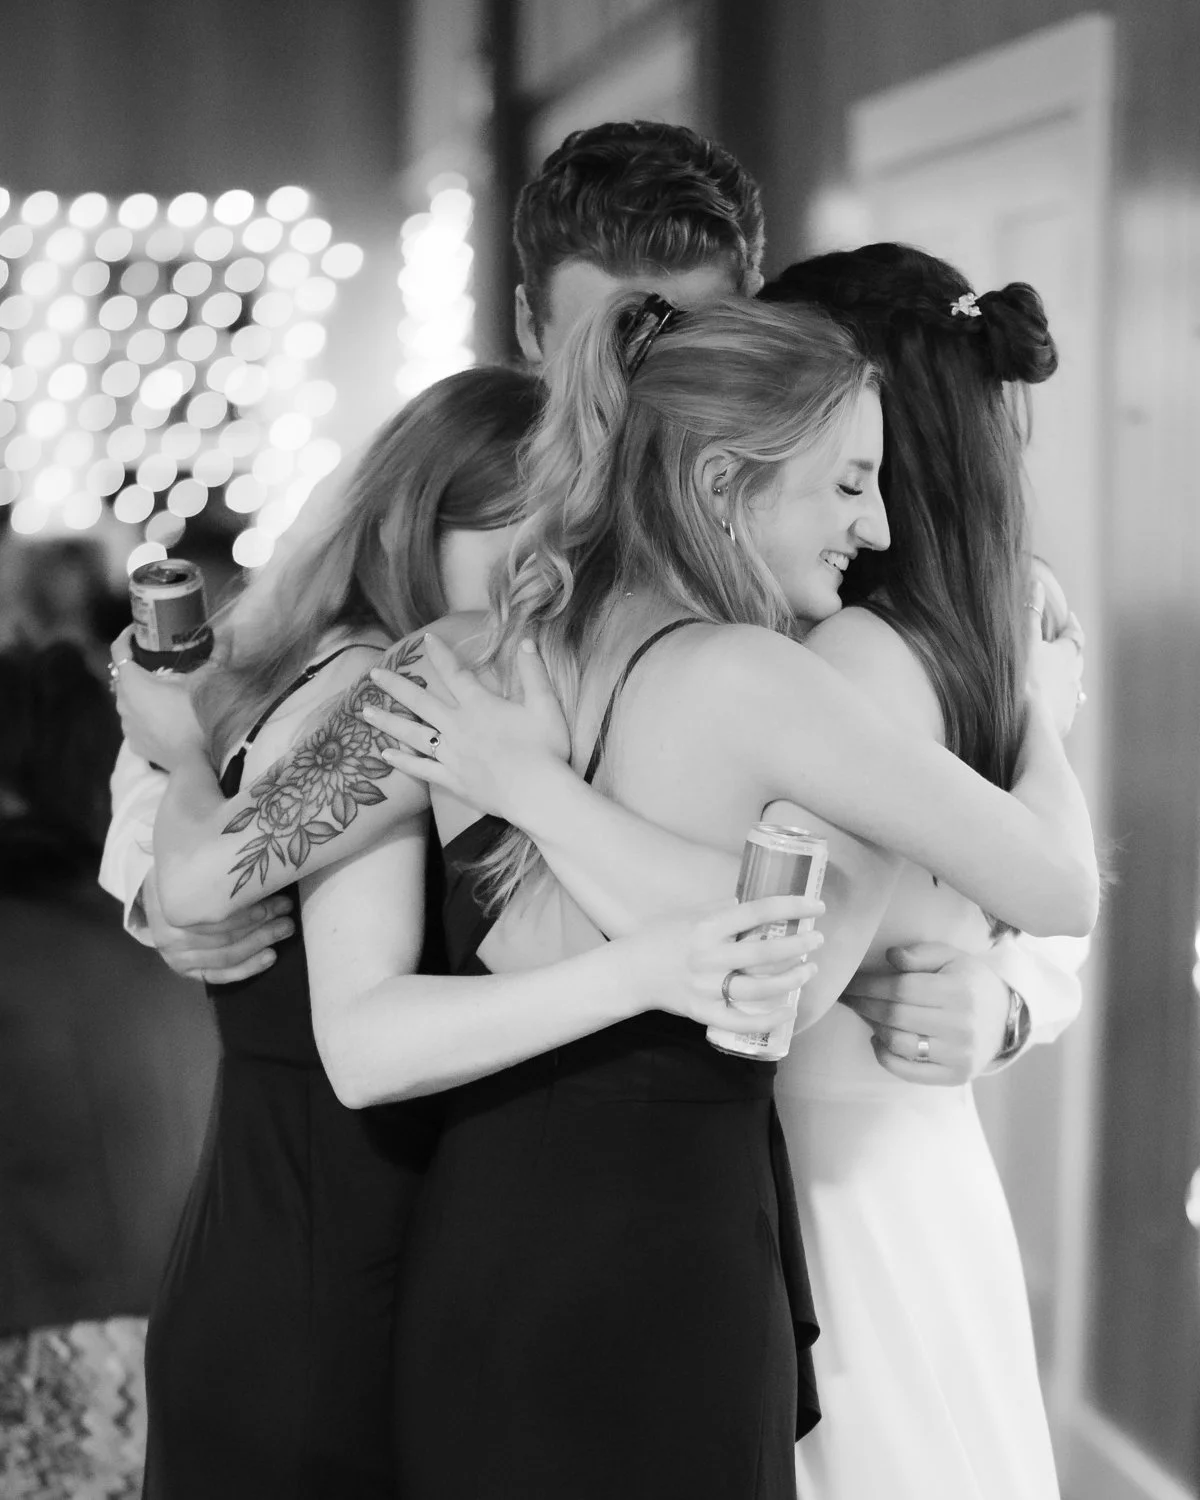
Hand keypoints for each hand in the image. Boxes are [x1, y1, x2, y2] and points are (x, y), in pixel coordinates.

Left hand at [111, 626, 206, 769]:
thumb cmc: (196, 719)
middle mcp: (123, 702)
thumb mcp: (207, 683)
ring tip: (161, 689)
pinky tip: (161, 716)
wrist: (194, 763)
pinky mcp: (134, 743)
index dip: (126, 636)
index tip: (138, 631)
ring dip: (139, 692)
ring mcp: (126, 725)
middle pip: (123, 676)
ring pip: (127, 700)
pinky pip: (134, 721)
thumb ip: (216, 655)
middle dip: (136, 666)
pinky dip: (143, 714)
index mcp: (134, 683)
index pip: (119, 651)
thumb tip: (228, 634)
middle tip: (157, 660)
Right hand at [142, 867, 294, 983]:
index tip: (275, 898)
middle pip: (223, 936)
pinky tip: (270, 957)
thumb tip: (259, 868)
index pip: (215, 916)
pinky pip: (220, 976)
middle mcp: (169, 940)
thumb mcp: (189, 870)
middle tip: (287, 911)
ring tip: (285, 929)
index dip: (248, 910)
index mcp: (169, 910)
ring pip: (226, 956)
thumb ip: (215, 875)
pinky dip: (247, 968)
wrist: (158, 902)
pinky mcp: (188, 972)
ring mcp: (177, 959)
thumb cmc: (180, 882)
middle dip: (261, 924)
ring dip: (260, 942)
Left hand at [360, 633, 570, 820]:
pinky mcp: (452, 780)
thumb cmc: (546, 749)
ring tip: (364, 712)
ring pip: (411, 733)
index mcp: (479, 706)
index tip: (425, 639)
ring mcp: (451, 754)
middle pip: (420, 701)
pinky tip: (384, 755)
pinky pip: (420, 769)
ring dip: (387, 721)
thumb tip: (527, 641)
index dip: (440, 654)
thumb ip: (534, 672)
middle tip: (374, 675)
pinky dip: (401, 762)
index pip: (455, 673)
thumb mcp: (546, 705)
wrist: (537, 793)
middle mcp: (458, 726)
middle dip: (395, 685)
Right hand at [621, 894, 822, 1032]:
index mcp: (706, 926)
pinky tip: (788, 1010)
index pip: (757, 912)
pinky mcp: (703, 1012)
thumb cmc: (661, 936)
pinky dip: (768, 1018)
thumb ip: (722, 908)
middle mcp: (708, 957)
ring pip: (759, 986)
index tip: (816, 905)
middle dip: (799, 945)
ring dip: (792, 978)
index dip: (791, 907)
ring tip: (810, 969)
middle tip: (818, 939)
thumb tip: (755, 902)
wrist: (631, 972)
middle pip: (764, 951)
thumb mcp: (689, 913)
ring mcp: (706, 987)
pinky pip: (741, 1020)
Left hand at [840, 941, 1011, 1085]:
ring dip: (873, 1027)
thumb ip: (920, 954)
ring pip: (898, 1044)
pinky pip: (908, 1071)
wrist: (1004, 1019)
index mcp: (958, 991)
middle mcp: (960, 1025)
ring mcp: (958, 1055)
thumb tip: (890, 956)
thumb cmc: (969, 983)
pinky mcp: (954, 1076)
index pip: (901, 989)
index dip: (869, 985)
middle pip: (895, 1016)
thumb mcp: (950, 958)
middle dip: (864, 1004)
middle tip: (848, 997)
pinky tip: (878, 1040)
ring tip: (865, 1014)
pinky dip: (885, 1056)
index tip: (850, 982)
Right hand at [1025, 581, 1085, 739]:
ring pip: (1072, 687)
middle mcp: (1073, 677)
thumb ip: (1030, 611)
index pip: (1074, 635)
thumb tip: (1036, 582)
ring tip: (1058, 679)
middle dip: (1070, 652)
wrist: (1027, 725)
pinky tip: (1050, 708)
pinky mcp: (1062, 723)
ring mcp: (1069, 702)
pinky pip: (1064, 710)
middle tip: (1063, 646)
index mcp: (1066, 655)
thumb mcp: (1024, 639)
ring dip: (1066, 680)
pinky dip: (1058, 704)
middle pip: (1076, 660)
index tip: (1070, 618)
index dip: (1072, 625)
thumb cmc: (1023, 679)